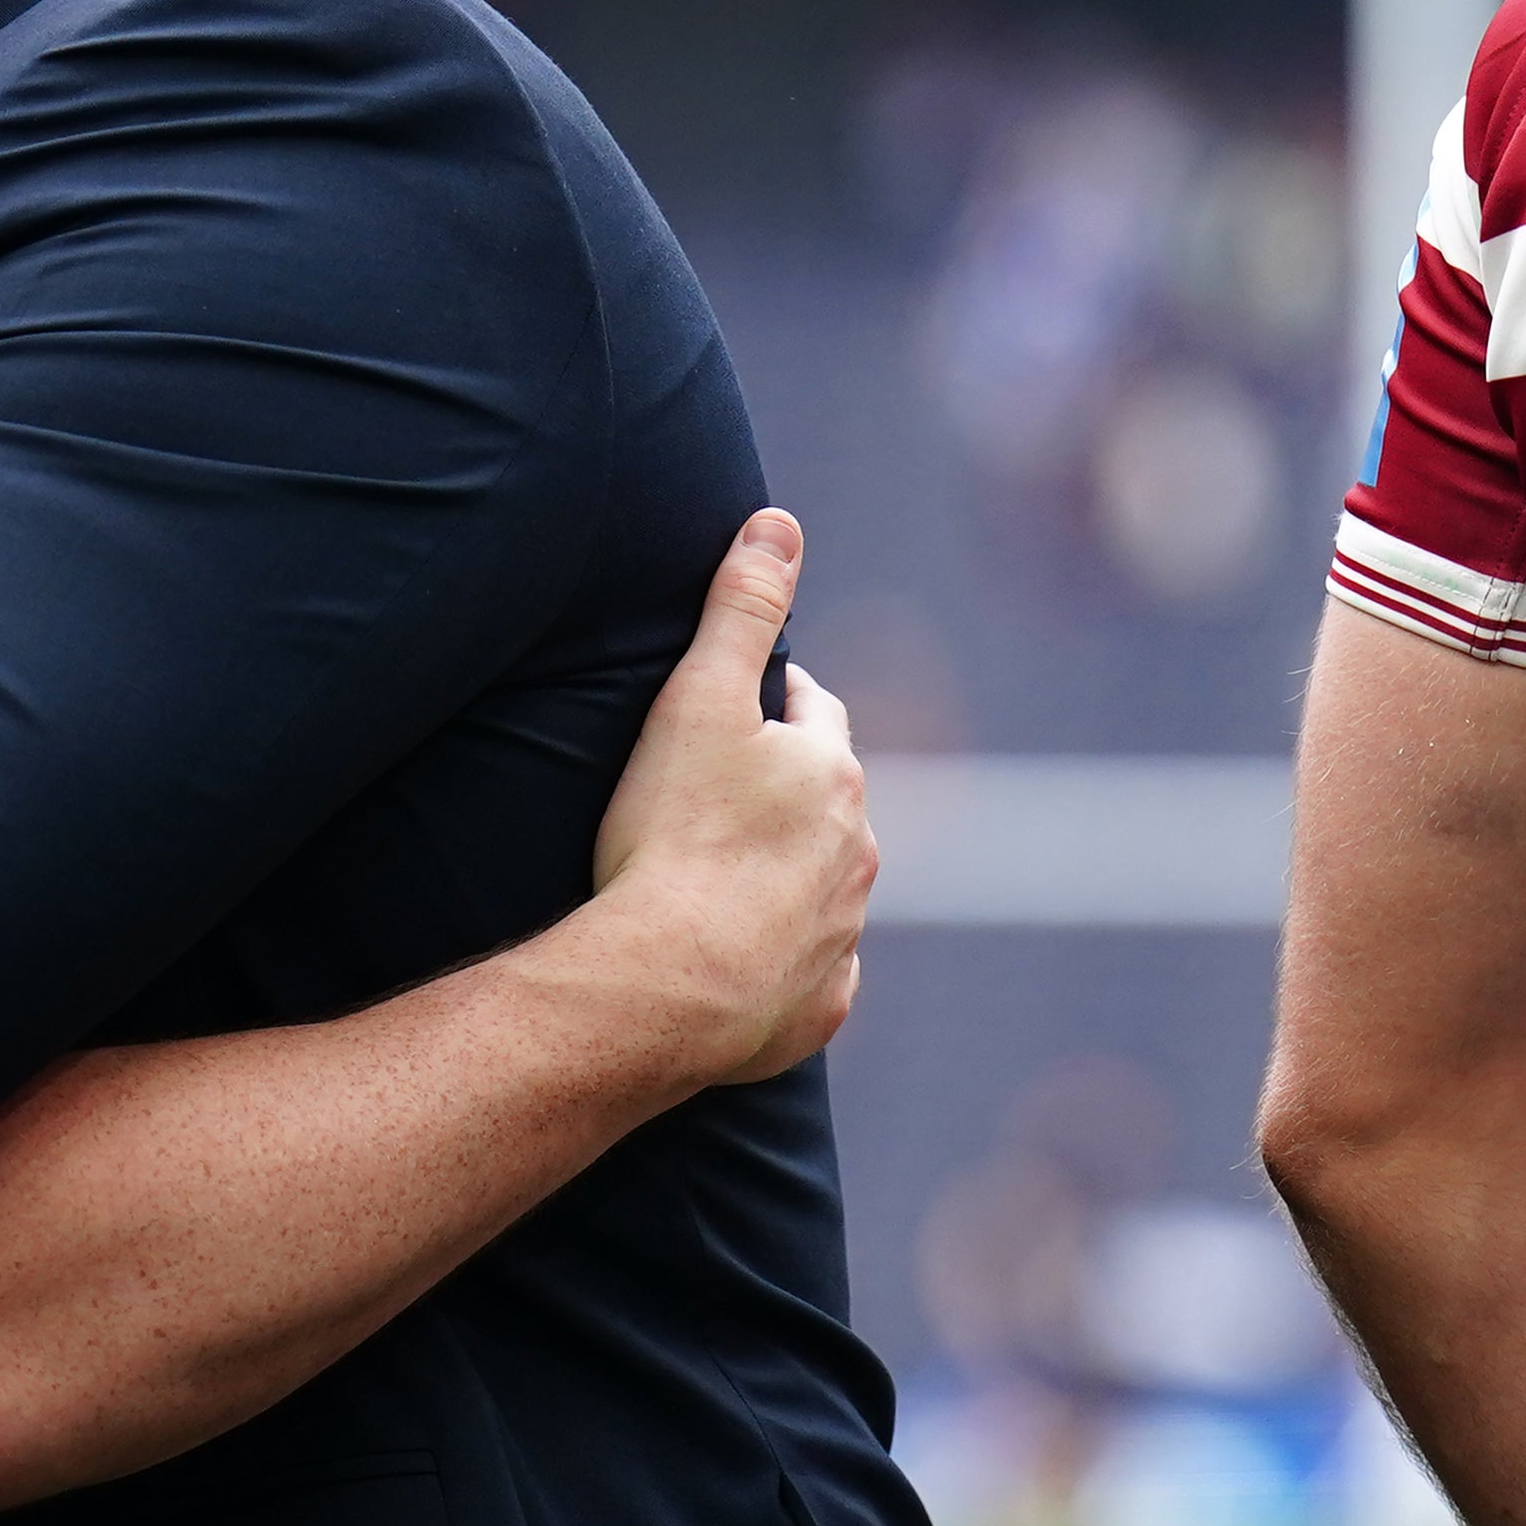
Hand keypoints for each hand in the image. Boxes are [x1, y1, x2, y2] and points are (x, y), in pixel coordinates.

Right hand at [568, 511, 872, 1095]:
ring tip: (730, 871)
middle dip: (789, 786)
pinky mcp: (818, 1004)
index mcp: (830, 774)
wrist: (670, 984)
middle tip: (727, 785)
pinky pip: (813, 969)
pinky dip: (788, 956)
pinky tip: (748, 958)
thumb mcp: (696, 700)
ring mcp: (842, 934)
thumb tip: (778, 521)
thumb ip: (739, 607)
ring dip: (792, 870)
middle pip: (827, 800)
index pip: (812, 712)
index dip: (776, 700)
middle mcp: (855, 851)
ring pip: (826, 883)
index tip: (741, 701)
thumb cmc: (674, 837)